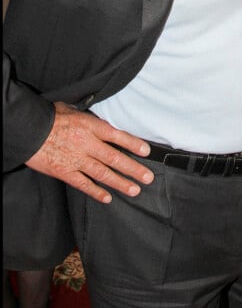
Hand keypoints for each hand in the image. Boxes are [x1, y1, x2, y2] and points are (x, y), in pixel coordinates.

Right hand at [25, 101, 153, 203]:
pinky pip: (84, 184)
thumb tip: (101, 118)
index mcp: (90, 126)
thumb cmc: (50, 117)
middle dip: (133, 169)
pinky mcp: (65, 172)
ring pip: (103, 174)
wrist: (29, 130)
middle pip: (115, 158)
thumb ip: (89, 117)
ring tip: (135, 190)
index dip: (133, 144)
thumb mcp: (73, 109)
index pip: (117, 135)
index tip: (146, 151)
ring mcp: (77, 160)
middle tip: (147, 177)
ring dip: (120, 183)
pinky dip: (96, 192)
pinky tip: (107, 197)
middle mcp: (87, 144)